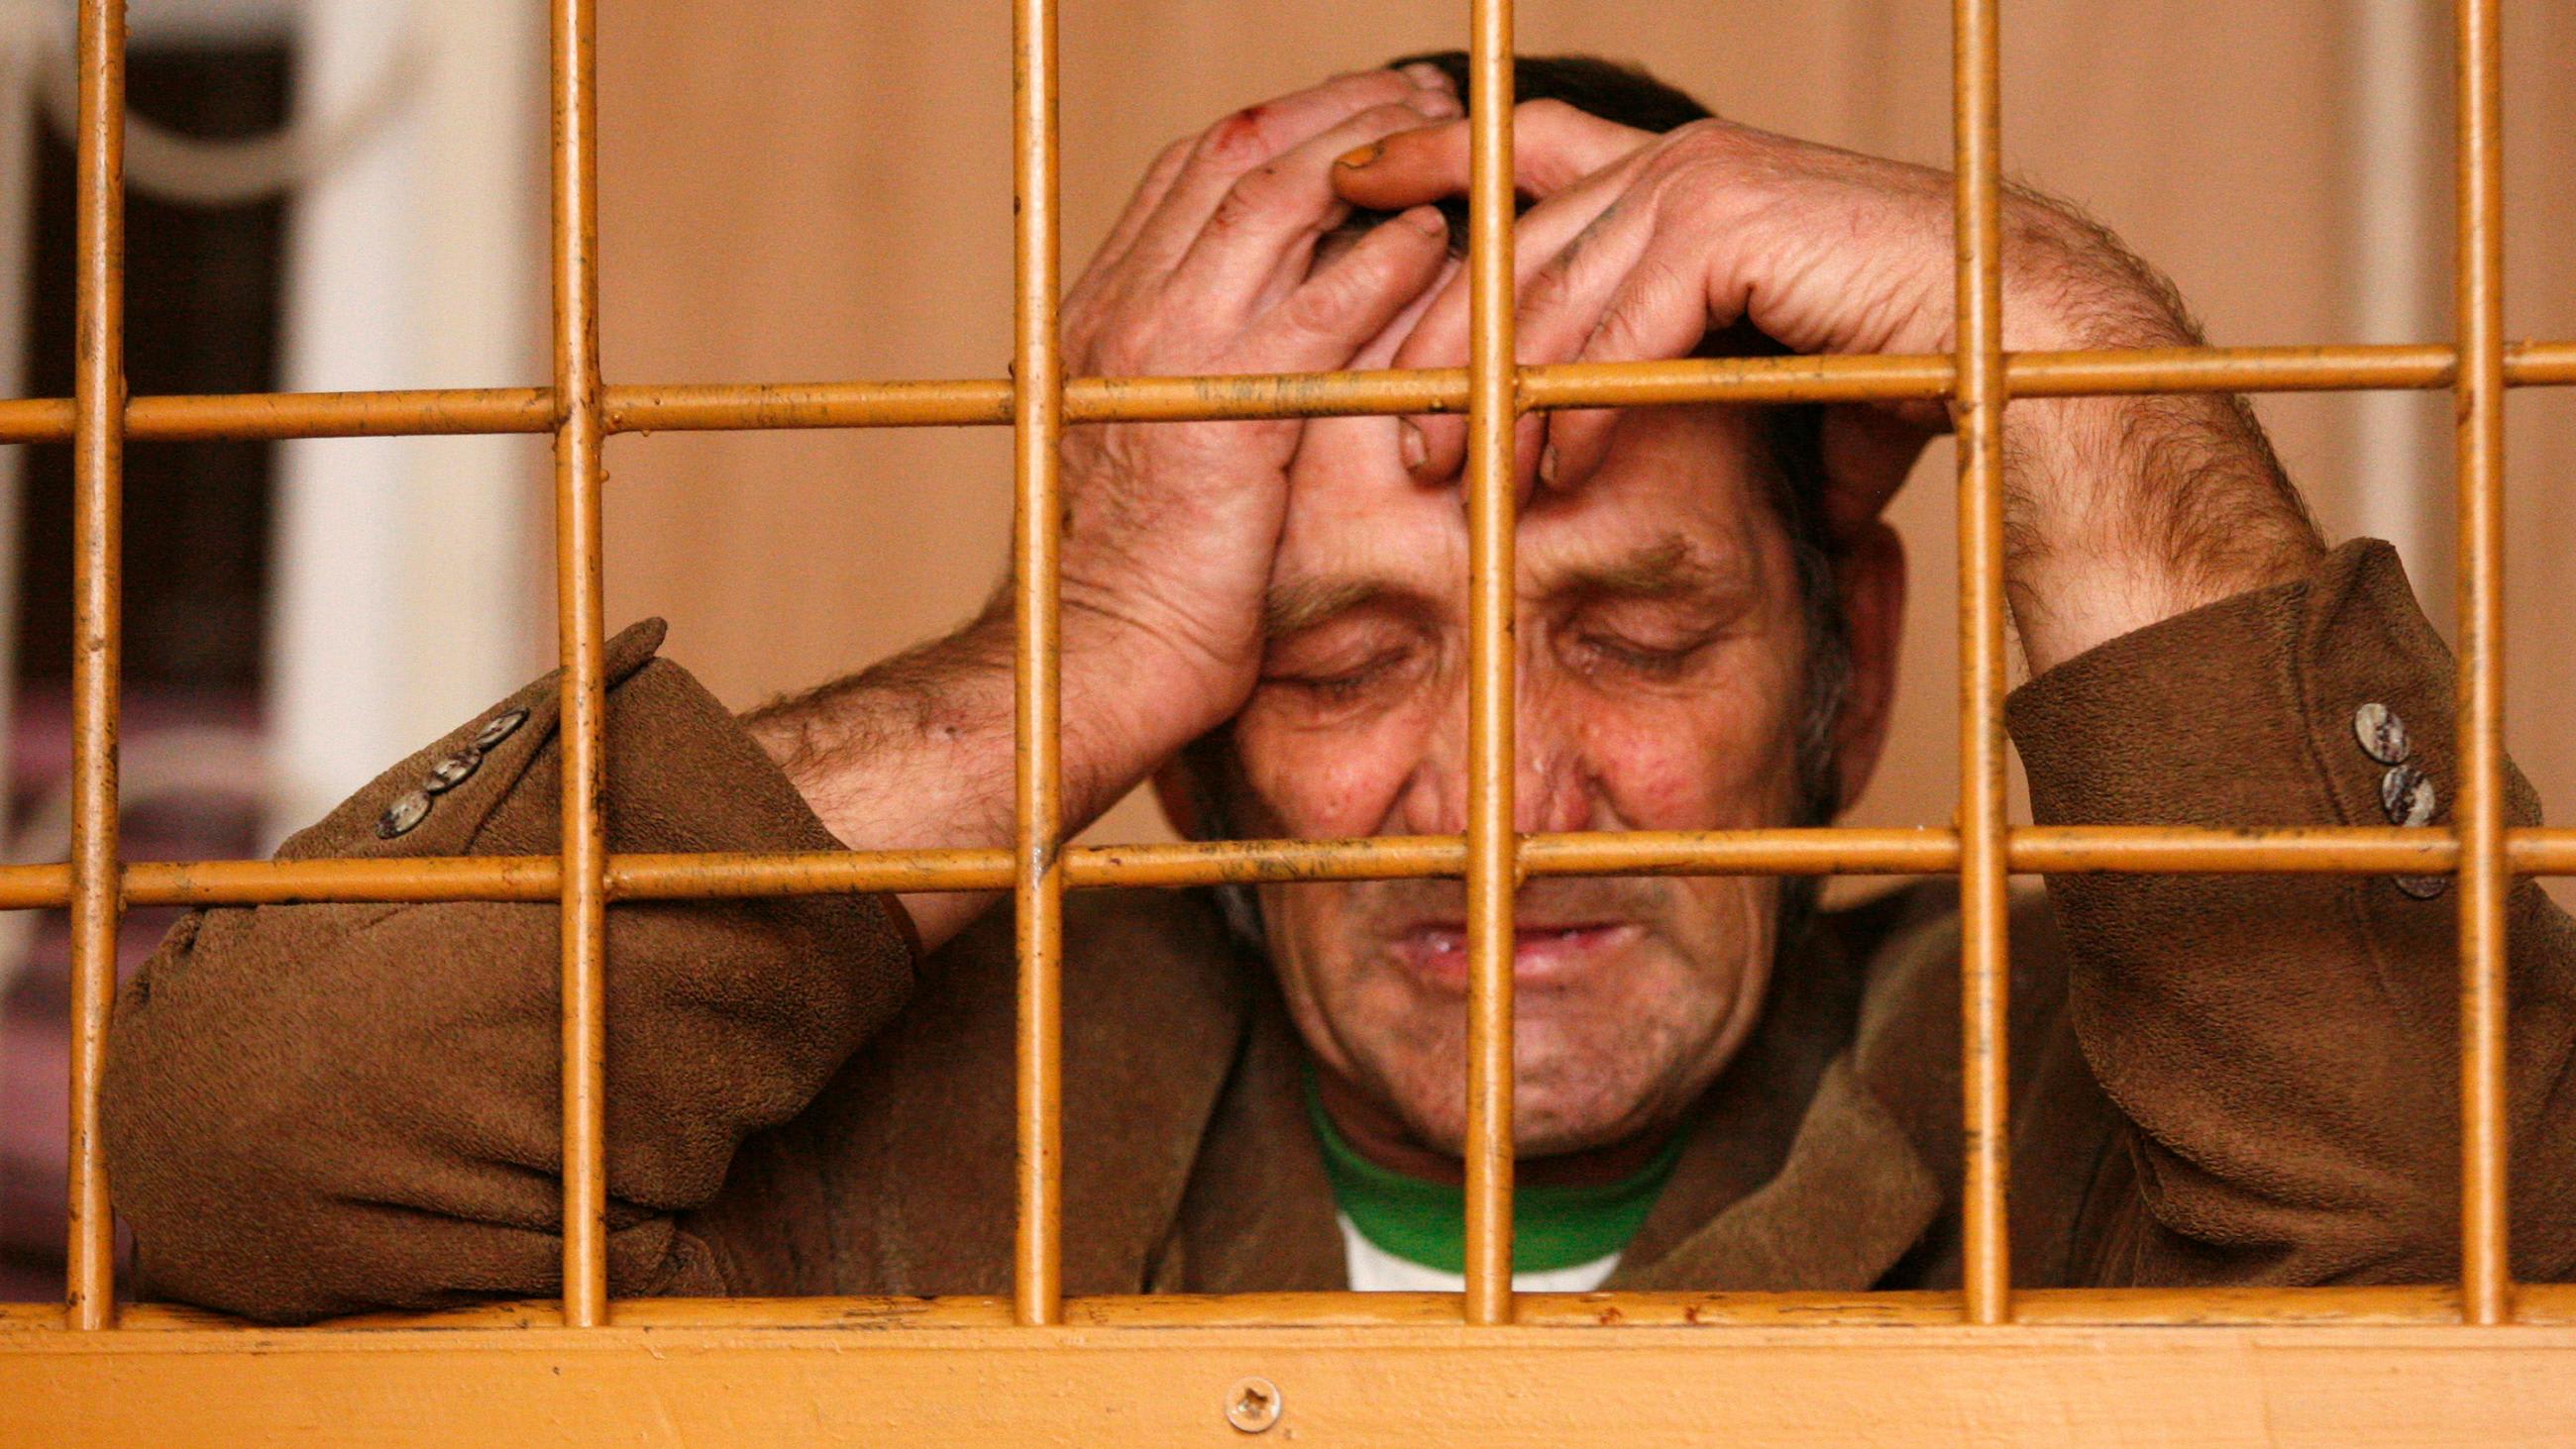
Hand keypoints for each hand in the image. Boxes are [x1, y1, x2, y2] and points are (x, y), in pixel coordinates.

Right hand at [748, 70, 1462, 951]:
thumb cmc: (1131, 581)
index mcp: (1104, 311)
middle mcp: (1127, 310)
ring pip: (1278, 201)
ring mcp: (1169, 353)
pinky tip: (1438, 239)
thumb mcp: (1147, 449)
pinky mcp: (1227, 413)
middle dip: (1342, 111)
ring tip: (1449, 138)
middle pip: (1239, 156)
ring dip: (1373, 153)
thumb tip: (1267, 344)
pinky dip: (1383, 259)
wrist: (1089, 661)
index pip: (1195, 171)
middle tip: (1426, 97)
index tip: (1357, 114)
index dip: (1286, 127)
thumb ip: (1192, 378)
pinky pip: (1321, 307)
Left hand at [1335, 103, 2322, 670]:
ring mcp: (1718, 182)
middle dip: (1429, 315)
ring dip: (1483, 379)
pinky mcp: (1746, 222)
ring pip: (1551, 276)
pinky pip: (1620, 307)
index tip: (1349, 204)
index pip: (1526, 160)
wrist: (2040, 363)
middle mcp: (1691, 167)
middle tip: (1358, 400)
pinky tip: (1536, 469)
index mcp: (1689, 186)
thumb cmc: (1915, 378)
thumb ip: (1680, 390)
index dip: (1435, 171)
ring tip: (1427, 469)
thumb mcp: (1763, 384)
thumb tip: (1609, 469)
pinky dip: (1571, 391)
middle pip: (1510, 225)